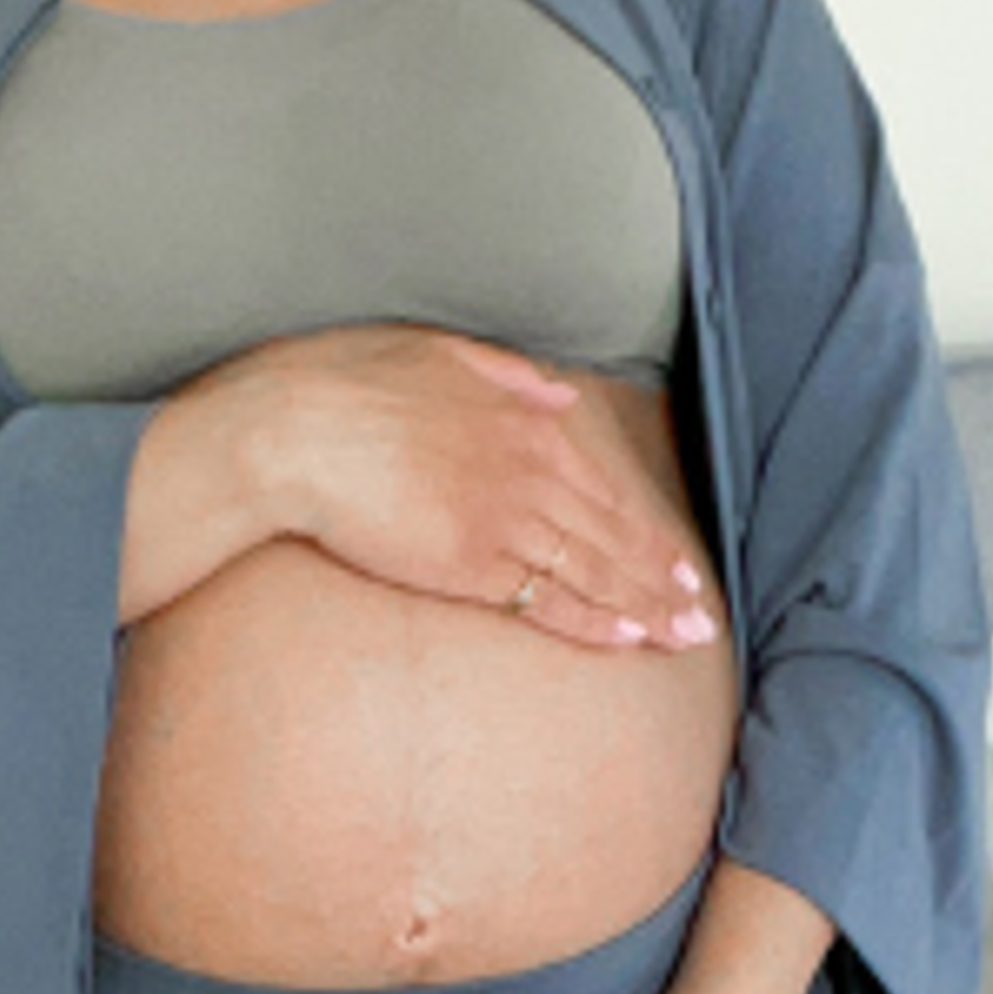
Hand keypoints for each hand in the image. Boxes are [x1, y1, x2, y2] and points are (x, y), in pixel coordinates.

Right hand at [135, 327, 717, 650]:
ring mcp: (503, 520)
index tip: (673, 558)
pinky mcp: (470, 565)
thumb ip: (504, 374)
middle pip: (611, 535)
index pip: (601, 488)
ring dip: (645, 608)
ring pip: (592, 571)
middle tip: (700, 612)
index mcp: (522, 420)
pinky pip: (546, 600)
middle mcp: (527, 470)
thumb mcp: (433, 351)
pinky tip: (629, 641)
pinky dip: (593, 621)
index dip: (642, 529)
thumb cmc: (343, 384)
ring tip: (685, 636)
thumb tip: (560, 396)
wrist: (292, 430)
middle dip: (661, 579)